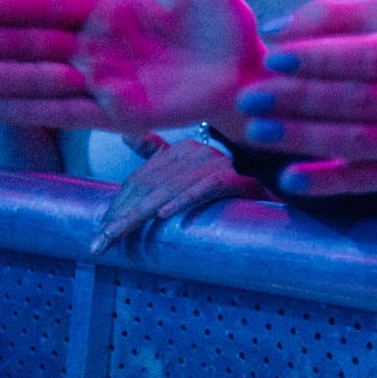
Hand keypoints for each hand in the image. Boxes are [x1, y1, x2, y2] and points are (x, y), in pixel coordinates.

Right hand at [0, 0, 261, 130]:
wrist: (254, 65)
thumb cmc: (224, 17)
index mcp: (106, 11)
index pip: (40, 7)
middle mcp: (95, 47)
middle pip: (23, 44)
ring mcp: (104, 81)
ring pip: (33, 77)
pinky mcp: (121, 112)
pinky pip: (65, 109)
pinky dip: (27, 106)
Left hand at [91, 132, 269, 253]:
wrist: (275, 199)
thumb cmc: (229, 193)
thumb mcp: (190, 173)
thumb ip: (158, 154)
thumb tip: (126, 135)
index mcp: (184, 150)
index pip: (141, 178)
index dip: (118, 204)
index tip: (100, 233)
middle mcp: (201, 151)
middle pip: (150, 184)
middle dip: (122, 214)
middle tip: (100, 242)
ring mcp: (221, 163)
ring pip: (171, 188)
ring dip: (140, 213)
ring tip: (117, 235)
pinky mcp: (241, 177)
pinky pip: (207, 187)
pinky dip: (185, 200)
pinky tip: (164, 216)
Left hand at [235, 0, 376, 195]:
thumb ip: (335, 15)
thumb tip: (273, 30)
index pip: (369, 57)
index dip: (320, 59)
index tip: (272, 57)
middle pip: (357, 100)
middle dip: (298, 99)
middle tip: (247, 98)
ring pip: (356, 142)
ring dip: (303, 138)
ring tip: (255, 131)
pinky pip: (362, 181)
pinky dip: (326, 182)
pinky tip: (288, 178)